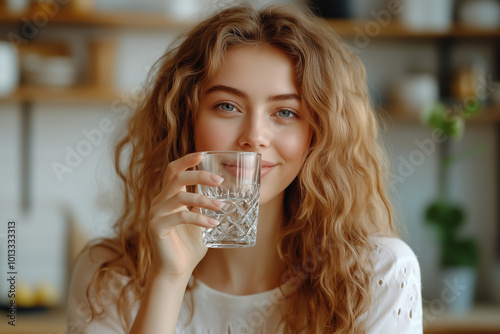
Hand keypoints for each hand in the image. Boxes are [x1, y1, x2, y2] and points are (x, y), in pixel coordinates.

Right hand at [147, 153, 223, 282]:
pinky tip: (213, 224)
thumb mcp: (200, 219)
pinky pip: (181, 216)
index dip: (186, 160)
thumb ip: (205, 204)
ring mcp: (155, 214)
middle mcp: (159, 202)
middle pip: (176, 177)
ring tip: (222, 207)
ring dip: (204, 200)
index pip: (172, 171)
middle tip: (220, 181)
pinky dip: (200, 218)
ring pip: (180, 196)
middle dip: (199, 175)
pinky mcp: (156, 227)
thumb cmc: (189, 246)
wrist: (176, 271)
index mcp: (168, 197)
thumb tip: (225, 191)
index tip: (203, 154)